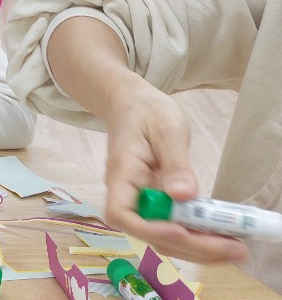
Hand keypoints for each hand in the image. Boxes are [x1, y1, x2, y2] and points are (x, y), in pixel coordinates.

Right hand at [100, 84, 248, 264]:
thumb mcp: (166, 129)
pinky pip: (174, 227)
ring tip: (235, 248)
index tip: (181, 230)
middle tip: (234, 249)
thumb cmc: (146, 112)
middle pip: (150, 233)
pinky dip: (198, 238)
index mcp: (122, 174)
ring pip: (163, 237)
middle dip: (191, 247)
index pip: (121, 214)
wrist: (132, 105)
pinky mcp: (158, 203)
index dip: (149, 229)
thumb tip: (184, 195)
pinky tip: (223, 237)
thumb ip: (175, 163)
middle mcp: (128, 195)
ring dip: (198, 249)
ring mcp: (143, 202)